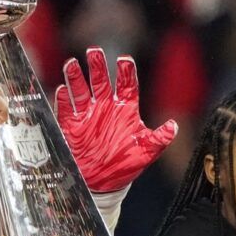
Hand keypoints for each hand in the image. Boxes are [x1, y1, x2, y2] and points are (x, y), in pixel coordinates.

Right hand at [54, 48, 177, 192]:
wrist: (103, 184)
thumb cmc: (126, 165)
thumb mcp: (146, 152)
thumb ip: (159, 138)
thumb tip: (174, 127)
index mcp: (125, 109)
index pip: (126, 85)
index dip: (126, 72)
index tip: (124, 60)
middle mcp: (105, 108)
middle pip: (101, 81)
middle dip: (97, 66)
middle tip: (94, 52)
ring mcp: (87, 116)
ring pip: (80, 91)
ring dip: (75, 78)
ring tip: (71, 64)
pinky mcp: (71, 127)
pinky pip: (65, 110)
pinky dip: (63, 100)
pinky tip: (61, 90)